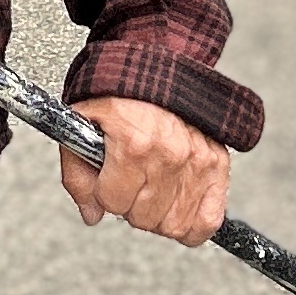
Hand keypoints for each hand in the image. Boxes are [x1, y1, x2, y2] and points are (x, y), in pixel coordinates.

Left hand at [60, 94, 229, 248]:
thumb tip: (91, 214)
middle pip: (142, 218)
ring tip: (152, 190)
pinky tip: (178, 208)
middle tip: (130, 181)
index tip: (106, 177)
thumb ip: (78, 175)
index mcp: (133, 144)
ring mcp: (197, 162)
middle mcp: (169, 155)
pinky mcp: (217, 165)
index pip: (112, 202)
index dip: (103, 193)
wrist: (156, 69)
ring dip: (158, 215)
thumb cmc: (119, 95)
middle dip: (129, 205)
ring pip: (173, 226)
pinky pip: (208, 220)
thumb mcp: (82, 126)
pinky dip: (193, 224)